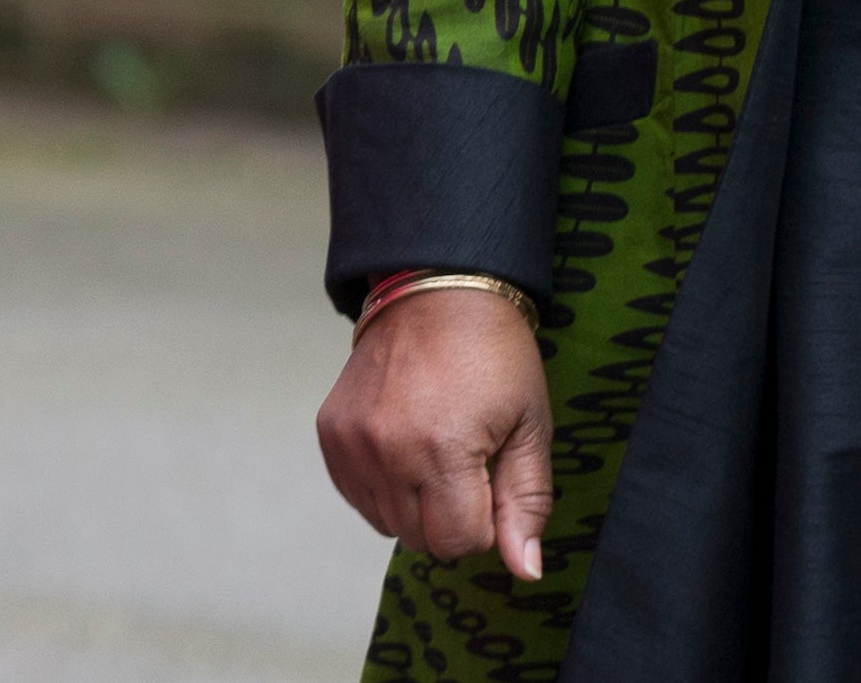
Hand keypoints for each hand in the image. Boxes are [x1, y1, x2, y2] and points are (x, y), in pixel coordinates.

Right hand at [317, 286, 552, 580]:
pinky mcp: (331, 430)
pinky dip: (382, 487)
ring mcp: (353, 440)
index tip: (491, 483)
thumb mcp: (530, 426)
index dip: (485, 525)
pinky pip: (357, 495)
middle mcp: (389, 450)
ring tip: (434, 452)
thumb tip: (525, 572)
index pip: (459, 542)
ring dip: (415, 505)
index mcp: (444, 450)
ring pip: (387, 523)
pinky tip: (404, 448)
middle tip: (466, 465)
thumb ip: (527, 504)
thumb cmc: (494, 355)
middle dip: (450, 518)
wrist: (435, 289)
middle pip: (421, 539)